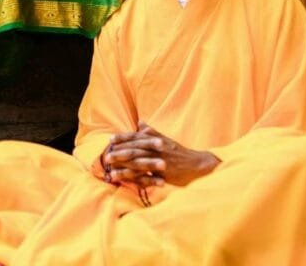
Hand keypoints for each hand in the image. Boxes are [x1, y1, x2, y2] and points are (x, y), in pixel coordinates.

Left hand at [102, 122, 218, 187]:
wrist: (198, 166)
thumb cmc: (180, 154)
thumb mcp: (167, 141)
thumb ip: (153, 133)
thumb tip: (140, 123)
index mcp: (157, 140)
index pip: (137, 137)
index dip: (123, 138)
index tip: (110, 139)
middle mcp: (158, 149)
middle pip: (136, 149)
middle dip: (120, 152)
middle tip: (107, 156)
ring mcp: (161, 161)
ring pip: (139, 163)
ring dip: (124, 167)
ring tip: (111, 170)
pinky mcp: (164, 174)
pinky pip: (147, 176)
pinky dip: (134, 179)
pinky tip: (124, 182)